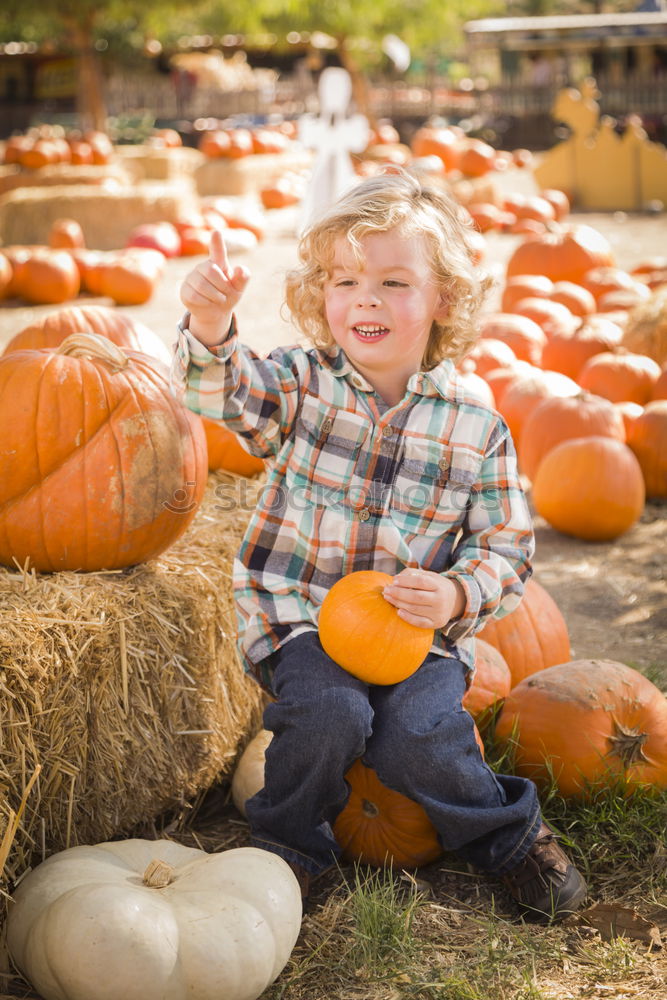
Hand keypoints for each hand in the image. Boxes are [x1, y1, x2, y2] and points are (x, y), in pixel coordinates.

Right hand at [180, 229, 249, 346]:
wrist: (215, 312)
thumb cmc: (227, 295)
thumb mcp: (238, 288)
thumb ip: (243, 278)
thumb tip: (241, 268)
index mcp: (218, 262)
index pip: (217, 250)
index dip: (217, 242)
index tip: (216, 232)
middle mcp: (202, 266)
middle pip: (211, 271)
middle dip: (222, 285)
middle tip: (225, 294)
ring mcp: (191, 277)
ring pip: (202, 285)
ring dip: (215, 296)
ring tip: (218, 299)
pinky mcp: (184, 289)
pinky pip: (194, 296)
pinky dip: (205, 303)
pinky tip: (207, 302)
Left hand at [383, 568, 465, 629]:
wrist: (455, 601)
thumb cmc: (436, 586)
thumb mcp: (429, 575)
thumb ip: (413, 573)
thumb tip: (396, 579)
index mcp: (439, 585)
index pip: (421, 581)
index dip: (406, 581)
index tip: (394, 580)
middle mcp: (440, 600)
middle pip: (416, 596)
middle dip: (398, 593)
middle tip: (386, 590)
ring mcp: (439, 613)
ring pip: (415, 609)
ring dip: (398, 603)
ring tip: (388, 598)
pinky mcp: (436, 623)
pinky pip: (419, 622)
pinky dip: (407, 618)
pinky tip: (398, 611)